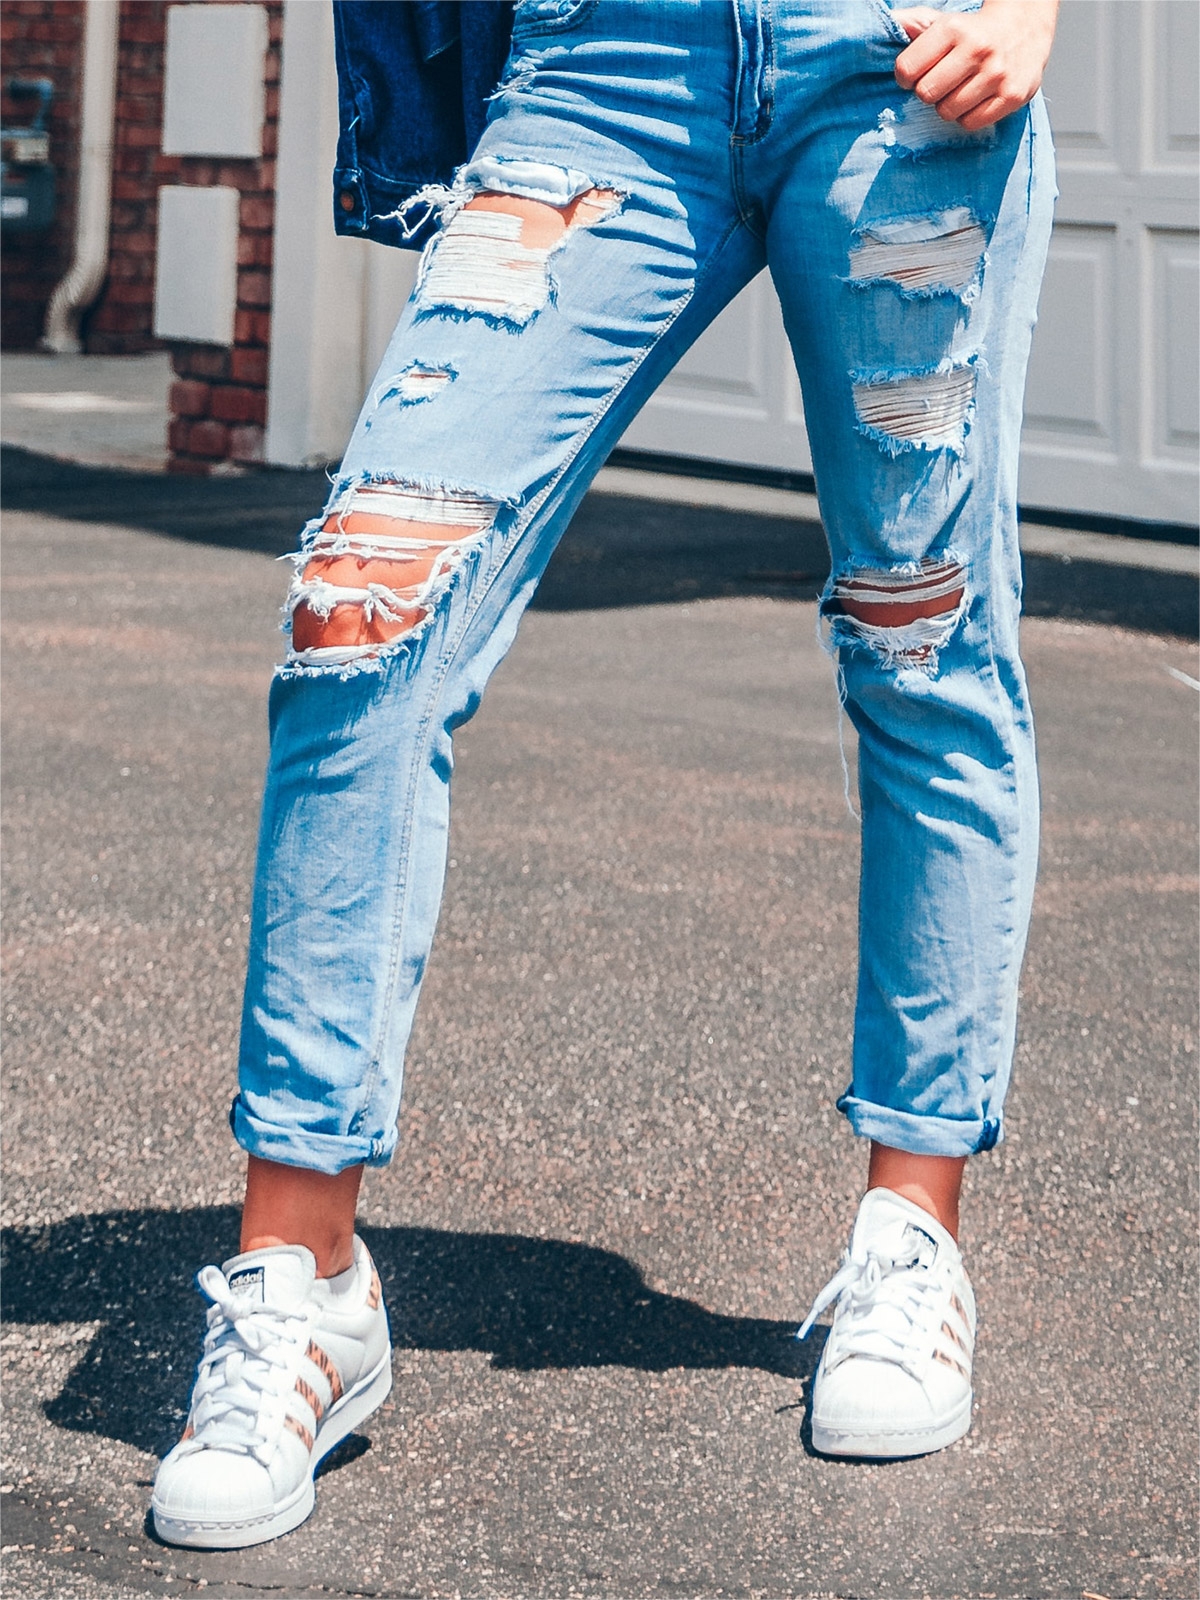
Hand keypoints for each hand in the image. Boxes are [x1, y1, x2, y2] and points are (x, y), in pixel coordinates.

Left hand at [891, 0, 1058, 131]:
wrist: (1024, 27)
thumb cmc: (973, 31)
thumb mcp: (942, 22)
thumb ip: (911, 24)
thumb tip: (891, 23)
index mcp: (954, 28)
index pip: (907, 70)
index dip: (906, 77)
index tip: (916, 74)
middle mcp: (977, 49)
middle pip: (926, 94)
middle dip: (929, 91)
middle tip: (942, 82)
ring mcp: (997, 74)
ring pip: (947, 112)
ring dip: (949, 105)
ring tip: (961, 88)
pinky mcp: (1012, 96)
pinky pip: (970, 123)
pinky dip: (968, 115)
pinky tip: (976, 98)